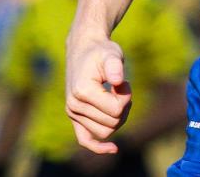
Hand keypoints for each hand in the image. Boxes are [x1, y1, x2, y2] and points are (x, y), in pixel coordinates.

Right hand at [65, 33, 132, 153]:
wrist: (84, 50)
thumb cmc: (101, 52)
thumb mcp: (111, 53)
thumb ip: (115, 65)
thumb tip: (118, 80)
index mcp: (82, 92)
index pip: (115, 111)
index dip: (126, 97)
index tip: (124, 81)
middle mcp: (74, 105)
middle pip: (112, 123)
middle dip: (124, 106)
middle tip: (122, 87)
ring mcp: (73, 113)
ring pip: (105, 131)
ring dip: (118, 117)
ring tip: (117, 96)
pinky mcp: (75, 117)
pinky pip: (85, 140)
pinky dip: (98, 147)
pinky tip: (113, 149)